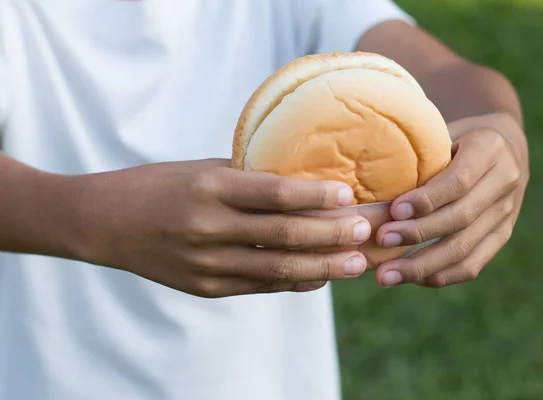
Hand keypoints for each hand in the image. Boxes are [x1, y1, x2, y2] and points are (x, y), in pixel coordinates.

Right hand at [74, 159, 370, 297]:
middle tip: (366, 231)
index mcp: (209, 188)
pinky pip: (259, 287)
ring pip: (277, 270)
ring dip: (322, 267)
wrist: (104, 222)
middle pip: (284, 236)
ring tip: (356, 263)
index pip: (275, 194)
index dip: (316, 197)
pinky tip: (319, 277)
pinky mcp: (204, 287)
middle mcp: (208, 228)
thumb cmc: (158, 185)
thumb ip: (248, 179)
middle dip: (331, 235)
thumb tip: (303, 186)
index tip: (349, 195)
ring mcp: (206, 263)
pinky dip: (292, 282)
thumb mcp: (201, 169)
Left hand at [374, 113, 528, 287]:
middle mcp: (504, 183)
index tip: (394, 211)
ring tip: (386, 276)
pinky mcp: (500, 237)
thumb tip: (366, 182)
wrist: (501, 147)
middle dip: (418, 234)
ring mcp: (506, 214)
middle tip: (381, 240)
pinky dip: (438, 275)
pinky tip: (409, 278)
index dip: (427, 200)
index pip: (459, 181)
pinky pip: (472, 265)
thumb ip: (416, 155)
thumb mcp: (439, 133)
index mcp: (489, 149)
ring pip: (465, 249)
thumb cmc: (452, 138)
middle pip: (460, 218)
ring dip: (422, 266)